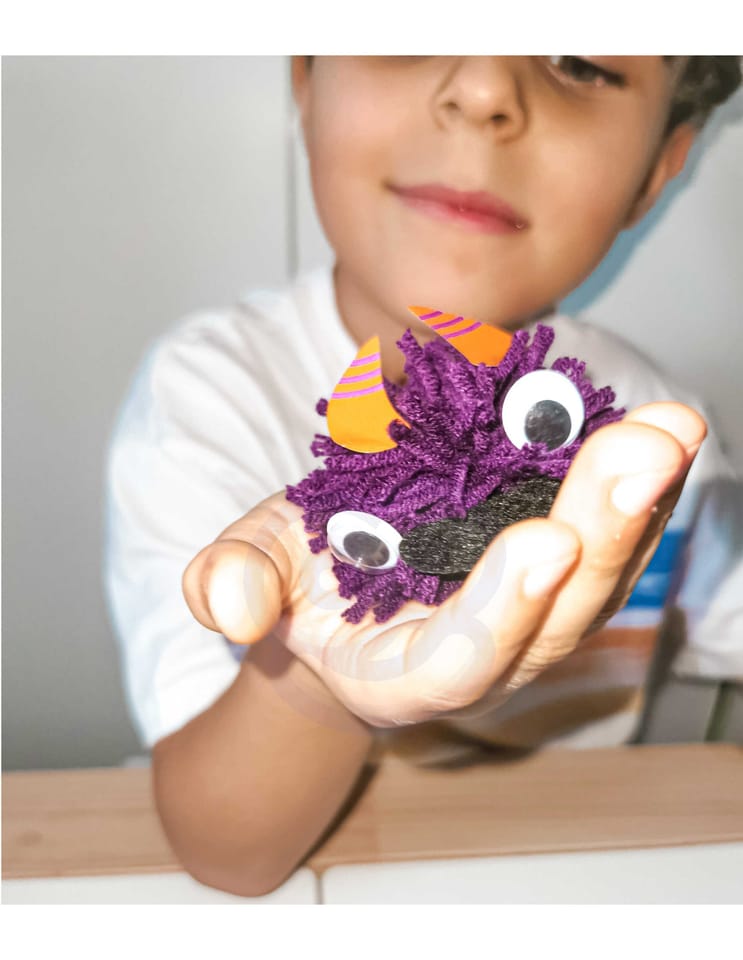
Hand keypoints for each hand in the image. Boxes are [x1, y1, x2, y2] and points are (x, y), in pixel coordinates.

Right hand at [182, 401, 704, 727]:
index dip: (502, 609)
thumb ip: (230, 587)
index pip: (461, 660)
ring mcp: (531, 615)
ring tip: (668, 427)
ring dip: (638, 502)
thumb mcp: (249, 575)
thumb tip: (234, 607)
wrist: (346, 593)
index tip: (543, 540)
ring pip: (599, 576)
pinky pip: (605, 534)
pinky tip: (662, 427)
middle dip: (602, 533)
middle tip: (644, 450)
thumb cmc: (298, 587)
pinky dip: (636, 484)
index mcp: (402, 676)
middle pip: (558, 616)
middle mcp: (487, 656)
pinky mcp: (554, 569)